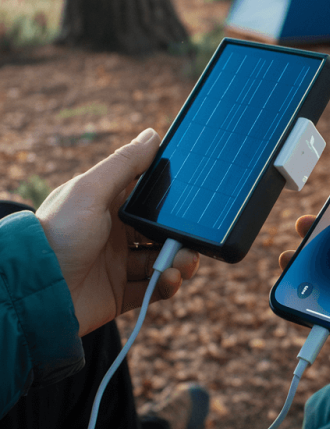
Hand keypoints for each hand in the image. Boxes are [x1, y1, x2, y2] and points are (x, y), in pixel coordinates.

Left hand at [36, 128, 199, 336]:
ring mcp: (119, 264)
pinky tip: (169, 278)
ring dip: (180, 260)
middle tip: (193, 237)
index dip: (170, 197)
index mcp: (109, 205)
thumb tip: (153, 135)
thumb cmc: (57, 233)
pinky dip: (167, 284)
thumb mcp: (90, 190)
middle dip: (182, 234)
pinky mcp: (121, 293)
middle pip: (161, 230)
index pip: (148, 196)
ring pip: (163, 259)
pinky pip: (153, 288)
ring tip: (182, 261)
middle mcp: (116, 233)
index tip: (193, 197)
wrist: (36, 290)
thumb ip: (124, 163)